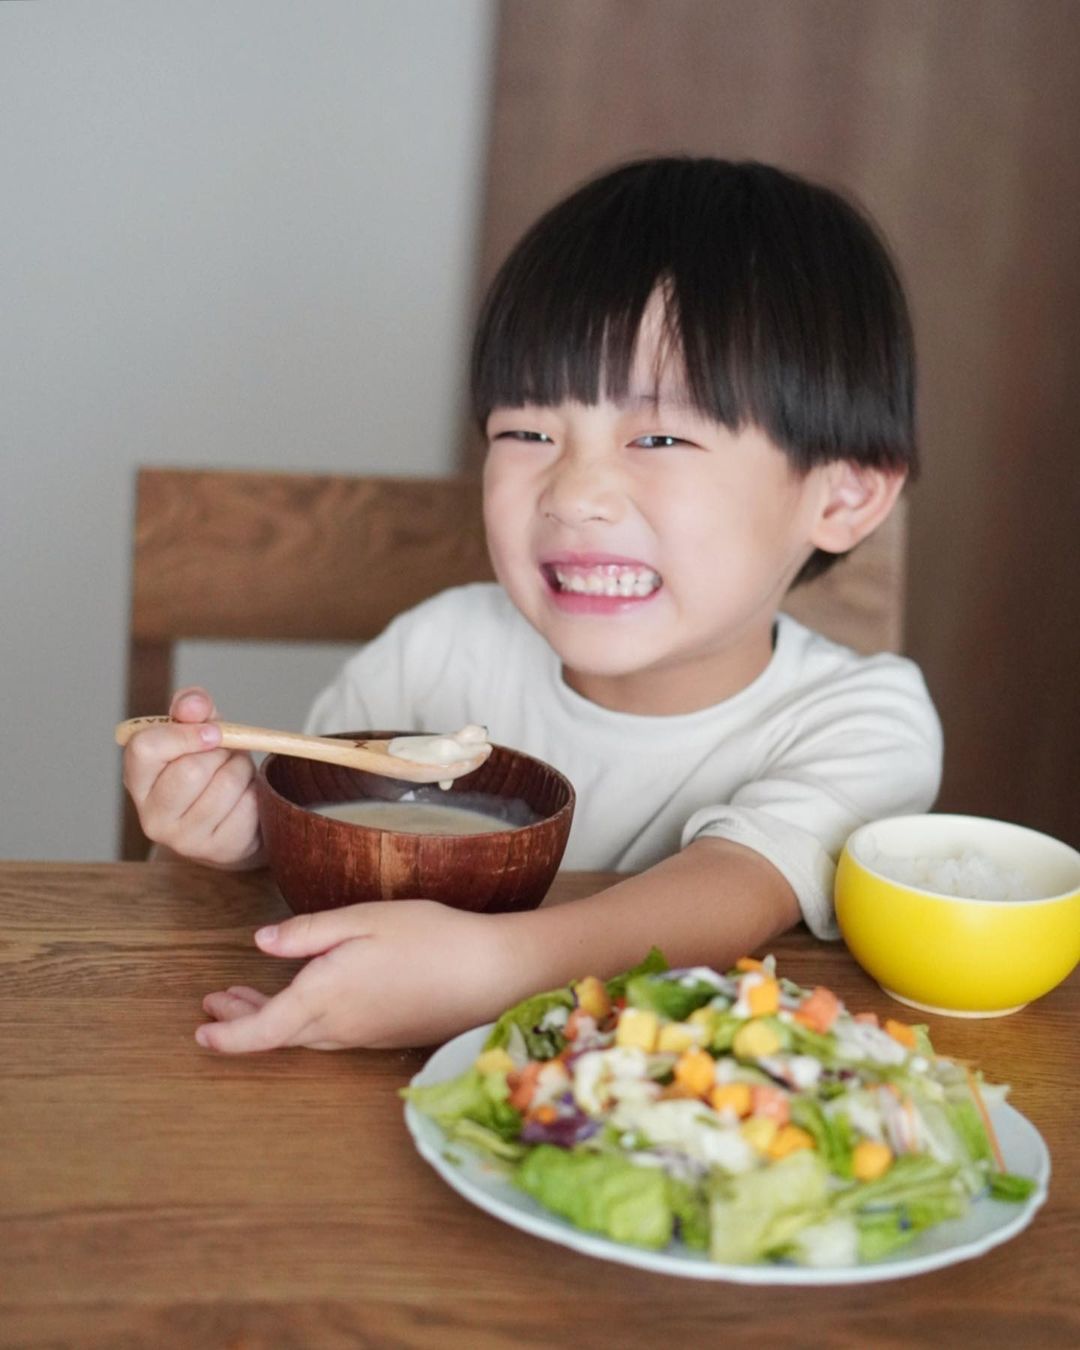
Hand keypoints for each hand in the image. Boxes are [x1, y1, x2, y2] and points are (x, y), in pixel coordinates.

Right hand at [122, 686, 262, 867]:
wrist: (231, 821)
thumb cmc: (209, 767)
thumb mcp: (197, 730)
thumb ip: (192, 707)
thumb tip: (194, 705)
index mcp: (137, 779)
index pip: (145, 748)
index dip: (184, 733)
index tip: (212, 732)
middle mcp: (152, 816)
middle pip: (191, 770)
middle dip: (221, 752)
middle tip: (226, 754)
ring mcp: (183, 839)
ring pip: (225, 784)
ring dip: (242, 769)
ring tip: (236, 773)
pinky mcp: (218, 850)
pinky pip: (249, 805)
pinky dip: (256, 792)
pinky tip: (245, 797)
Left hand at [197, 900, 507, 1050]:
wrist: (490, 975)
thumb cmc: (430, 938)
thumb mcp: (364, 919)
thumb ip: (309, 932)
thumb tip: (260, 942)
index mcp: (325, 996)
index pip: (262, 1029)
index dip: (228, 1034)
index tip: (201, 1030)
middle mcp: (338, 1026)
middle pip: (277, 1033)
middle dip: (240, 1020)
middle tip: (214, 1003)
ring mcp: (363, 1035)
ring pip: (302, 1034)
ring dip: (270, 1019)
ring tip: (245, 998)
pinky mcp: (384, 1034)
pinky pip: (329, 1034)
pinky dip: (301, 1020)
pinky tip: (306, 1000)